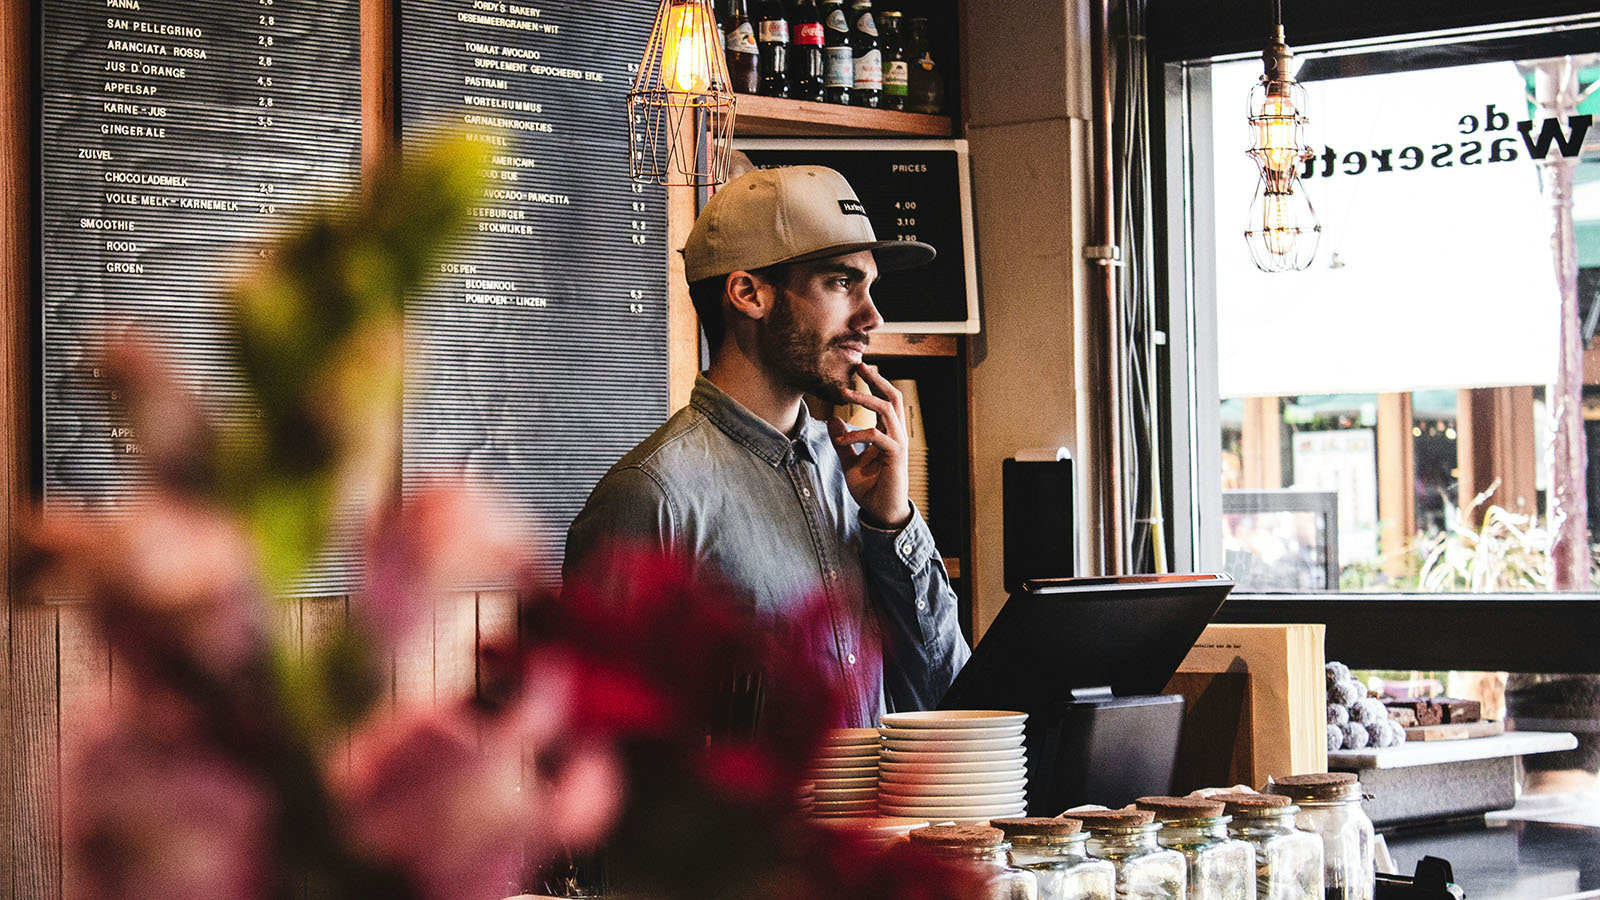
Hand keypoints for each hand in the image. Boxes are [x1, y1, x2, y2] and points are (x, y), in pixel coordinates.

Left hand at [828, 364, 911, 529]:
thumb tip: (832, 420)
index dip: (874, 384)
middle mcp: (897, 435)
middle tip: (859, 365)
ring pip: (888, 410)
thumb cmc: (871, 488)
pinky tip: (842, 439)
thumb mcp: (850, 462)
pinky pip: (877, 437)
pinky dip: (857, 434)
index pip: (885, 401)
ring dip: (866, 398)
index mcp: (888, 433)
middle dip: (876, 380)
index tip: (859, 369)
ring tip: (845, 392)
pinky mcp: (895, 457)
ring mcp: (898, 444)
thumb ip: (842, 442)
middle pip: (893, 397)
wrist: (882, 513)